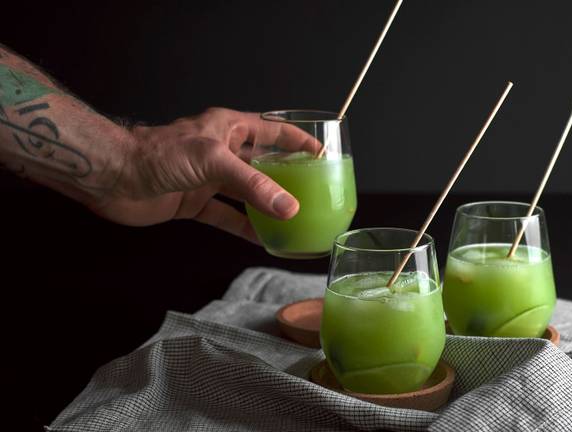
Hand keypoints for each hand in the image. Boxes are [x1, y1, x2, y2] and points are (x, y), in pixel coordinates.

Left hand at [89, 108, 319, 242]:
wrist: (112, 177)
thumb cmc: (156, 154)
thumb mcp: (213, 162)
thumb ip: (253, 185)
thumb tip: (288, 207)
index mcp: (227, 128)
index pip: (273, 130)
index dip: (299, 141)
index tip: (324, 155)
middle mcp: (221, 152)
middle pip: (264, 164)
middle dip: (289, 177)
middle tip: (315, 193)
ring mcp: (208, 179)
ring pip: (248, 193)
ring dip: (269, 207)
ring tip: (296, 220)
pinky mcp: (194, 202)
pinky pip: (227, 217)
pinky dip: (245, 228)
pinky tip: (264, 240)